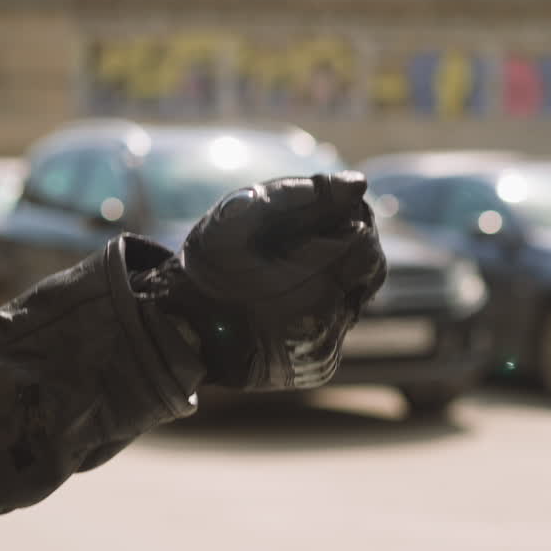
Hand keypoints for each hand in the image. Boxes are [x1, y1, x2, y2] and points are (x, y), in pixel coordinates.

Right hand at [134, 171, 385, 391]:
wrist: (181, 330)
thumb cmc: (209, 267)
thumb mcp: (240, 214)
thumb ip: (301, 194)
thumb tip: (358, 184)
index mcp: (310, 283)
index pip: (364, 240)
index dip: (349, 219)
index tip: (325, 213)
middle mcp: (324, 323)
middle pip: (369, 270)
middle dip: (347, 250)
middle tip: (309, 242)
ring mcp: (324, 350)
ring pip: (356, 298)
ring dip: (336, 280)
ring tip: (292, 273)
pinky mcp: (321, 367)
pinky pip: (340, 326)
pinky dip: (325, 309)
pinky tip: (291, 302)